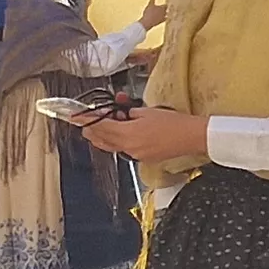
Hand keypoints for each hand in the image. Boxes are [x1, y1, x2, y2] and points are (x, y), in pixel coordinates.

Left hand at [81, 106, 211, 160]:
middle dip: (92, 130)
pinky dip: (118, 141)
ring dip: (104, 136)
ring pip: (112, 146)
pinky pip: (124, 150)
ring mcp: (136, 155)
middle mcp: (128, 147)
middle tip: (85, 122)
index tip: (76, 116)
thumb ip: (129, 111)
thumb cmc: (174, 122)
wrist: (192, 136)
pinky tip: (122, 133)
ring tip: (101, 127)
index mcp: (128, 134)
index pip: (100, 127)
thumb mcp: (147, 111)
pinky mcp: (143, 158)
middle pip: (102, 140)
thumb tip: (119, 110)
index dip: (87, 120)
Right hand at [140, 0, 168, 31]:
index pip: (168, 3)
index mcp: (163, 7)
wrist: (147, 23)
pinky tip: (166, 17)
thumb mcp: (150, 4)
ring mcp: (164, 17)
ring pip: (168, 14)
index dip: (170, 2)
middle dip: (170, 6)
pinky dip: (166, 17)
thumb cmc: (149, 13)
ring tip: (170, 10)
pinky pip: (165, 19)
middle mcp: (165, 12)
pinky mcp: (161, 21)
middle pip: (169, 8)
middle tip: (173, 4)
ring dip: (169, 12)